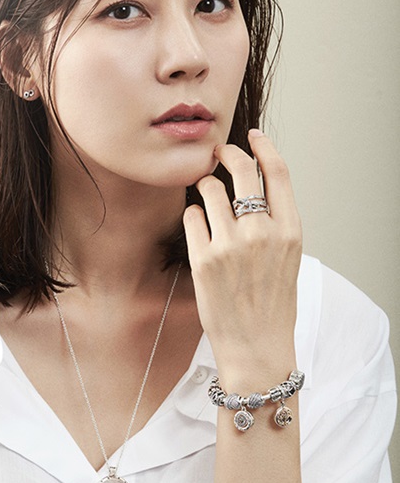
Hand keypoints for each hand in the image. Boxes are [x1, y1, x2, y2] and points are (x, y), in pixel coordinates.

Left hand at [183, 129, 301, 388]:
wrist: (256, 346)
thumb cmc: (271, 303)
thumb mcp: (287, 257)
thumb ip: (275, 221)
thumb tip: (252, 186)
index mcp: (290, 230)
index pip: (278, 172)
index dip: (263, 147)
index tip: (252, 136)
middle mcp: (263, 232)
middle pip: (242, 170)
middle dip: (226, 154)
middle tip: (216, 153)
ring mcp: (231, 244)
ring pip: (209, 189)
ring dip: (204, 187)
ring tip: (205, 198)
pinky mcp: (203, 258)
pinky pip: (191, 216)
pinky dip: (192, 216)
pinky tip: (198, 227)